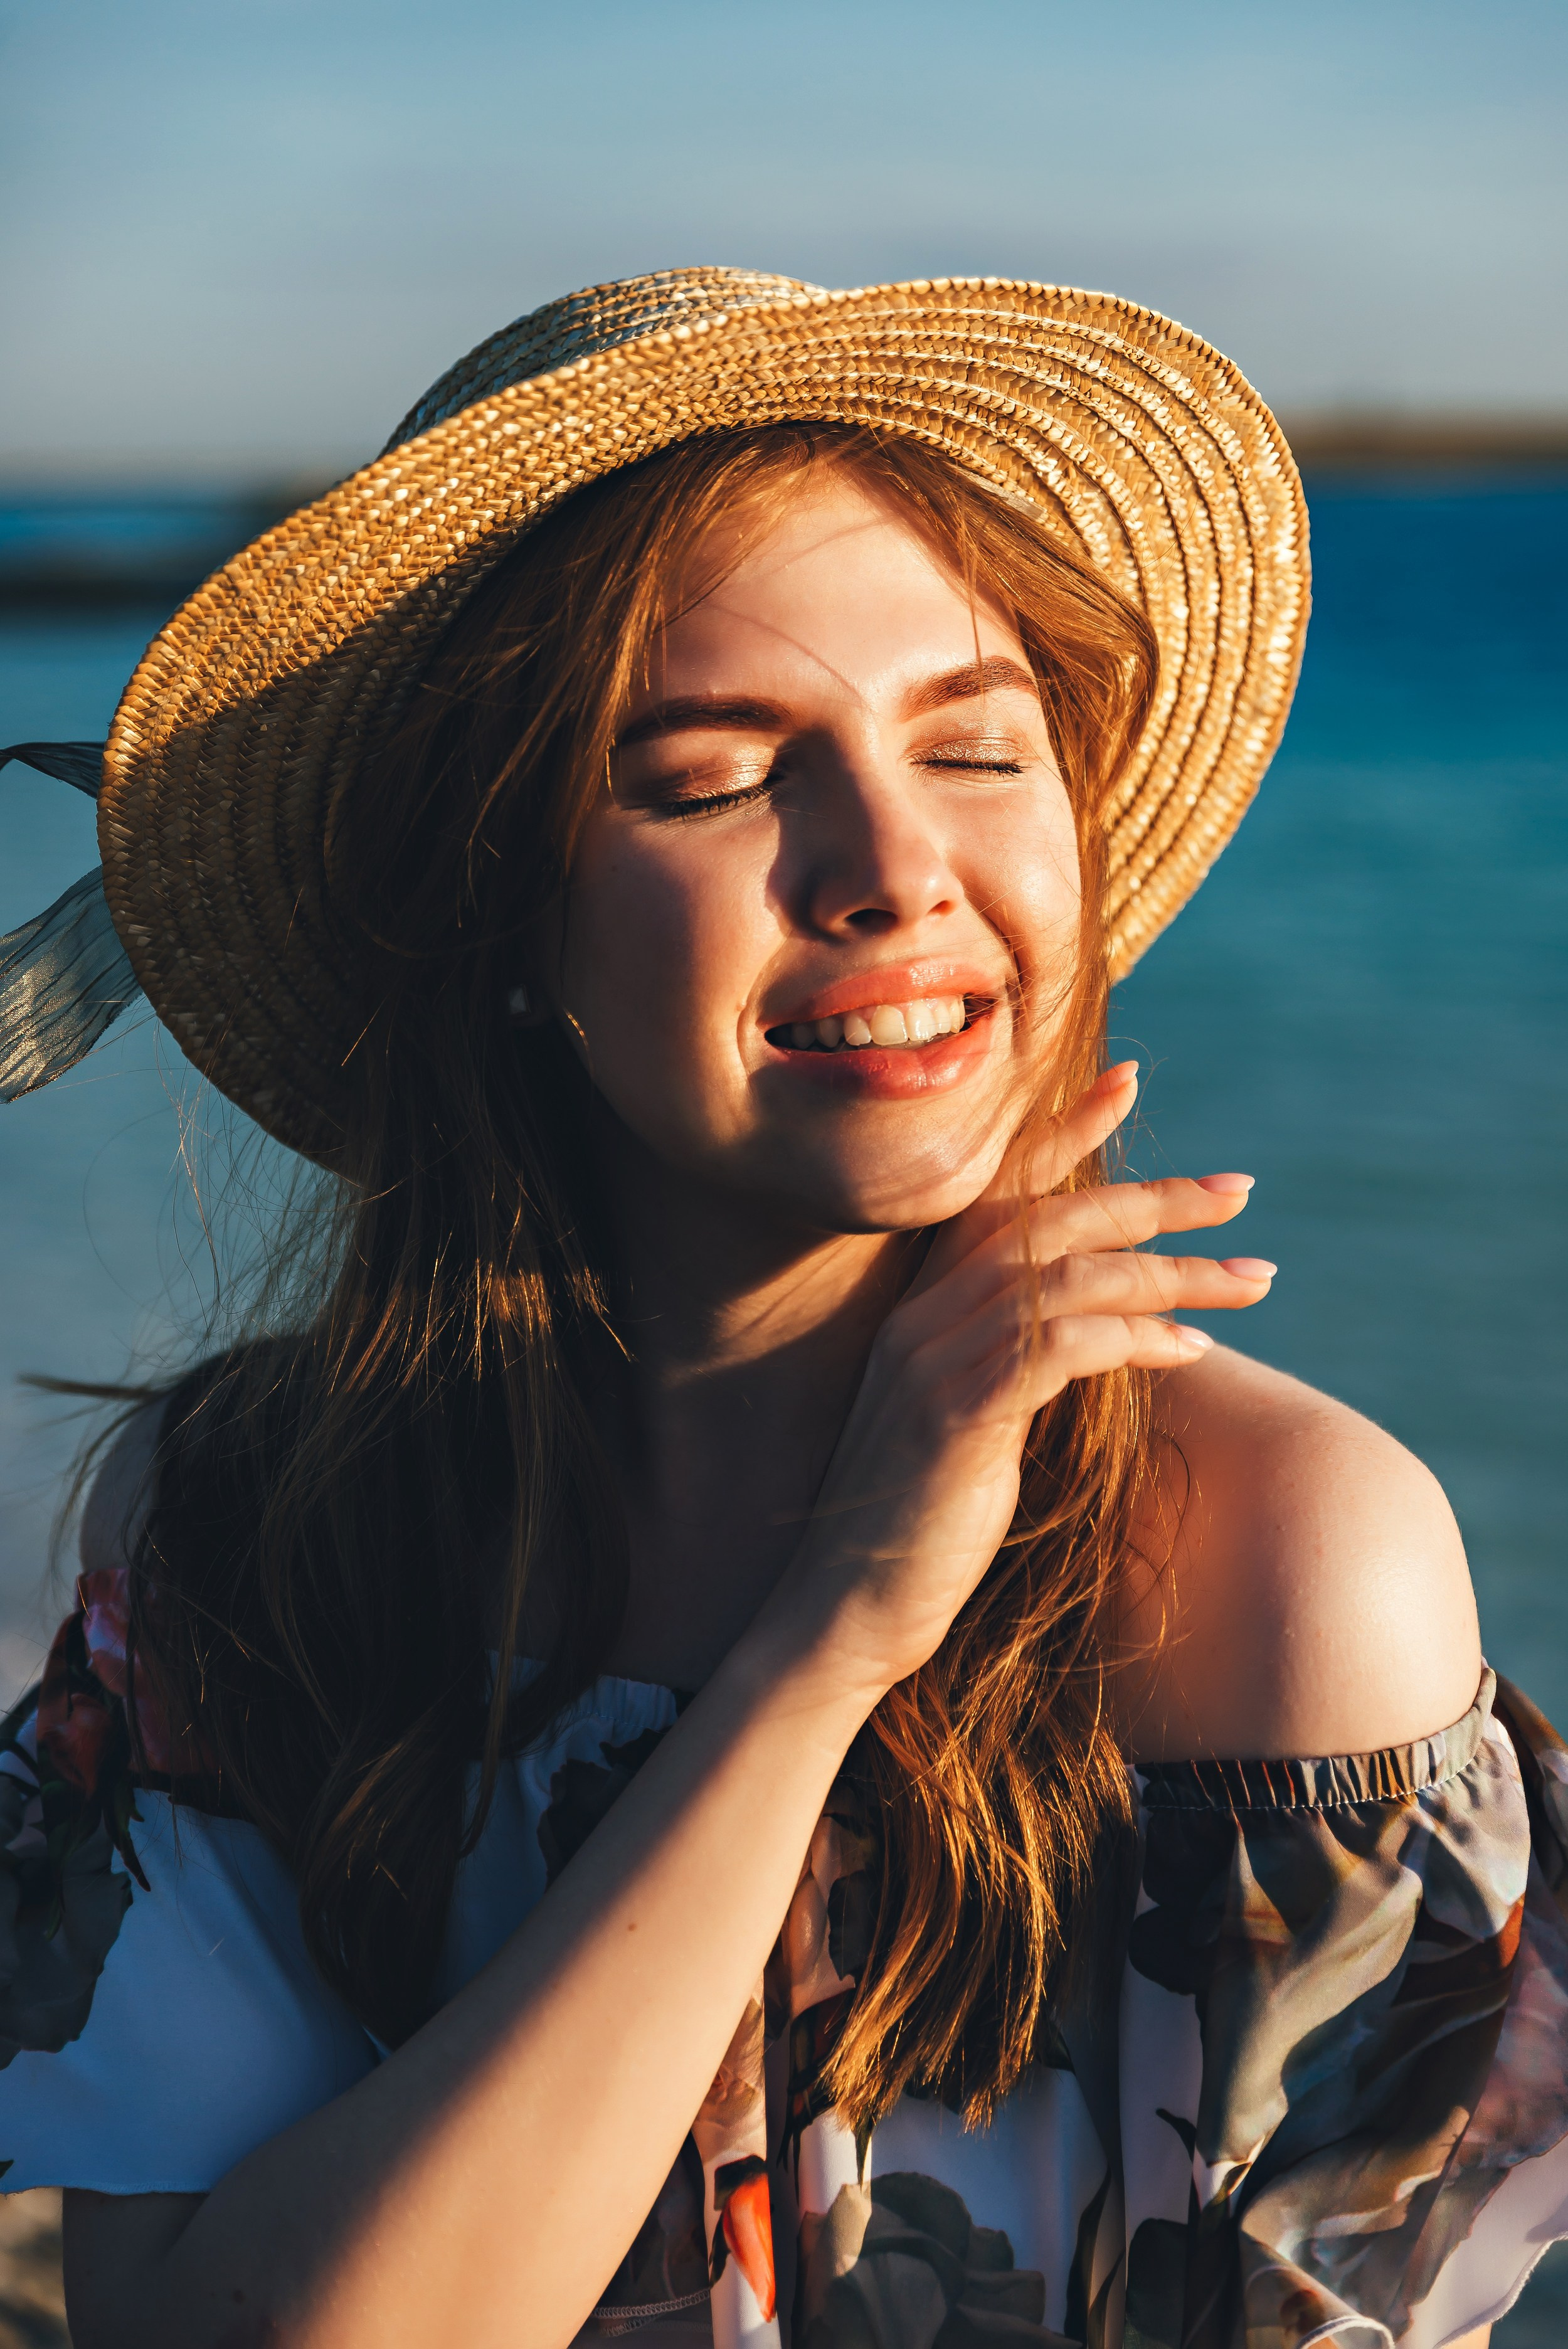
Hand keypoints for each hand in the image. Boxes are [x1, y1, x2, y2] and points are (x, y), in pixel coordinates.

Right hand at [775, 1064, 1272, 1697]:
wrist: (849, 1605)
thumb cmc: (919, 1519)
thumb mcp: (969, 1418)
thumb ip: (1013, 1358)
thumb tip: (1104, 1325)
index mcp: (919, 1304)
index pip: (995, 1190)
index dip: (1060, 1129)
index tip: (1127, 1081)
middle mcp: (922, 1314)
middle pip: (1049, 1217)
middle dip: (1154, 1195)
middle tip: (1240, 1188)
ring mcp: (936, 1359)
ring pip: (1072, 1275)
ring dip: (1176, 1271)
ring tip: (1256, 1280)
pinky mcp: (961, 1412)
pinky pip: (1064, 1344)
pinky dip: (1137, 1335)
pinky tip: (1191, 1351)